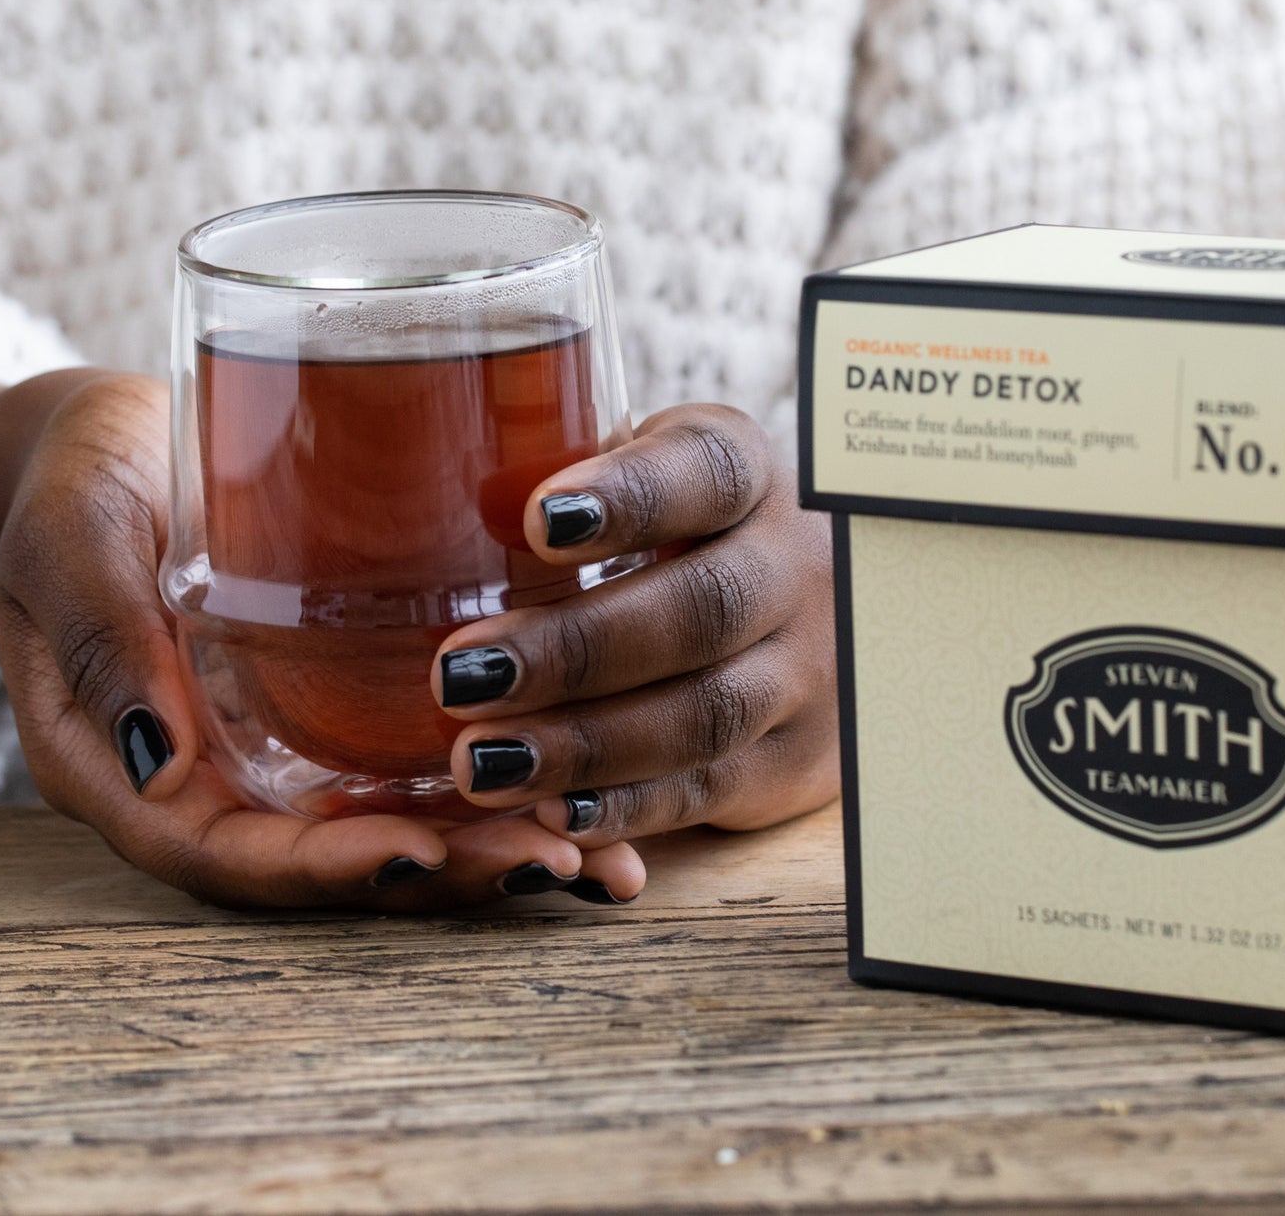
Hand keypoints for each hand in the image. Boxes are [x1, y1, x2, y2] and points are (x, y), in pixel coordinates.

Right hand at [0, 371, 642, 909]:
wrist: (112, 443)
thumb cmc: (73, 487)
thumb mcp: (69, 543)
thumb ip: (105, 637)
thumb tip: (161, 761)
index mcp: (133, 775)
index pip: (233, 856)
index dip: (328, 868)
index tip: (420, 852)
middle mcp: (219, 785)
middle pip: (336, 860)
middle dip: (447, 873)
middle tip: (554, 858)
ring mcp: (285, 751)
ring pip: (395, 824)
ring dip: (494, 846)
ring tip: (602, 859)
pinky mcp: (340, 704)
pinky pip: (421, 764)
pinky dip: (507, 780)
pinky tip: (599, 785)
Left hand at [431, 404, 839, 845]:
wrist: (823, 625)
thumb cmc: (687, 541)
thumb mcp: (650, 488)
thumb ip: (577, 486)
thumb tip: (471, 508)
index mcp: (751, 478)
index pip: (708, 473)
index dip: (630, 496)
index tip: (539, 522)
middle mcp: (795, 567)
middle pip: (703, 609)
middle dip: (575, 649)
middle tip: (462, 675)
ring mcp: (807, 670)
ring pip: (706, 713)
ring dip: (586, 744)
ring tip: (483, 758)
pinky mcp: (796, 760)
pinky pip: (714, 789)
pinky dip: (630, 807)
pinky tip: (554, 812)